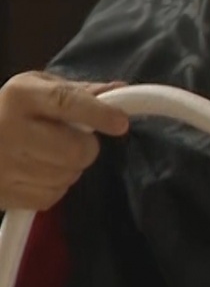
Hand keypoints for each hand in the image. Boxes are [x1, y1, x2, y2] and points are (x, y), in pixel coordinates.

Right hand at [0, 72, 129, 210]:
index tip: (121, 123)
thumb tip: (120, 90)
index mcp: (21, 95)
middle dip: (86, 147)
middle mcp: (7, 128)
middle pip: (77, 150)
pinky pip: (51, 197)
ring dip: (69, 168)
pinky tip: (36, 172)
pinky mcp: (2, 193)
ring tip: (48, 155)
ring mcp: (2, 164)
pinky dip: (54, 187)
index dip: (98, 113)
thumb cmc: (11, 112)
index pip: (66, 102)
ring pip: (68, 176)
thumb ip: (80, 92)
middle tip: (73, 141)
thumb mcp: (38, 89)